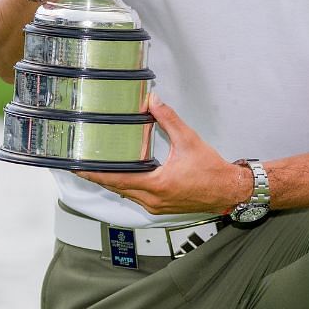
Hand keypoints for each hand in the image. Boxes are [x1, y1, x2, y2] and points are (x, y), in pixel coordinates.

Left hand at [78, 95, 250, 214]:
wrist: (230, 190)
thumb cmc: (212, 171)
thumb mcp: (188, 140)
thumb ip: (168, 119)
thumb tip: (153, 101)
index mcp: (156, 184)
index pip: (116, 179)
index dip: (95, 173)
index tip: (78, 167)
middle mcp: (153, 199)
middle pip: (116, 188)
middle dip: (98, 177)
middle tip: (81, 165)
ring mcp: (156, 206)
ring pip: (125, 194)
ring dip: (111, 182)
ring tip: (97, 169)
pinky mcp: (161, 207)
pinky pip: (136, 197)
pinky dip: (126, 187)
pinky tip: (122, 176)